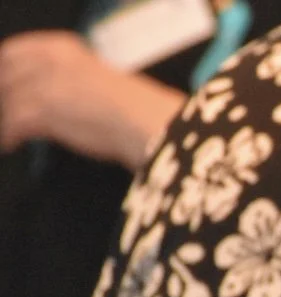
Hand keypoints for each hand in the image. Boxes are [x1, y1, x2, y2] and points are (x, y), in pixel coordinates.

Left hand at [0, 31, 186, 171]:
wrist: (145, 122)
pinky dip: (9, 137)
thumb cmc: (132, 107)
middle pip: (4, 78)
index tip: (7, 89)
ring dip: (7, 120)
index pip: (10, 53)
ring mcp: (43, 85)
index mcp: (59, 47)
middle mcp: (47, 60)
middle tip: (8, 112)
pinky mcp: (43, 111)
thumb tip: (41, 92)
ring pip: (7, 103)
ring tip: (10, 133)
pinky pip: (12, 125)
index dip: (5, 73)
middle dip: (5, 97)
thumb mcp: (92, 76)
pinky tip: (11, 144)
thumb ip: (63, 77)